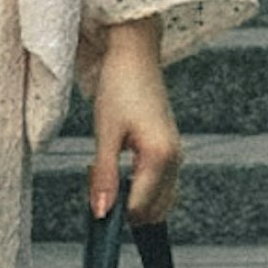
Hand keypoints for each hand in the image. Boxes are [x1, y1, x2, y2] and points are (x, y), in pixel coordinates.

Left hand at [86, 18, 182, 222]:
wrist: (134, 54)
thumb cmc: (119, 86)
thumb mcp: (105, 133)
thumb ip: (105, 177)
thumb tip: (101, 213)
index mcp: (159, 157)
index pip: (139, 208)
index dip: (114, 212)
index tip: (93, 197)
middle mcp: (174, 159)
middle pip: (153, 210)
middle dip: (123, 207)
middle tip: (97, 179)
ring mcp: (175, 155)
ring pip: (158, 199)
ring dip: (131, 197)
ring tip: (105, 169)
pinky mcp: (169, 149)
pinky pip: (159, 183)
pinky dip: (138, 186)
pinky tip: (117, 166)